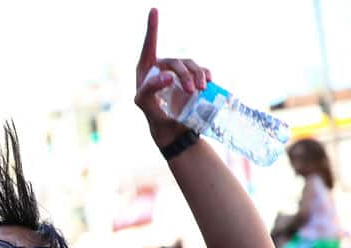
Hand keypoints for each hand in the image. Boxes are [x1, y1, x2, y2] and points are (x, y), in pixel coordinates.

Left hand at [134, 8, 212, 146]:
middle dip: (185, 74)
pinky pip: (201, 70)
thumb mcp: (144, 104)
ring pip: (190, 65)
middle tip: (192, 90)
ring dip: (197, 75)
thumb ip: (149, 90)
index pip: (149, 45)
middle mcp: (162, 67)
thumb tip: (166, 76)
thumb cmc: (153, 116)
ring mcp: (178, 72)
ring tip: (200, 90)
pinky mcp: (191, 79)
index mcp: (146, 70)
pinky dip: (206, 75)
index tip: (154, 9)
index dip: (152, 27)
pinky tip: (207, 83)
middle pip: (176, 62)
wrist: (171, 130)